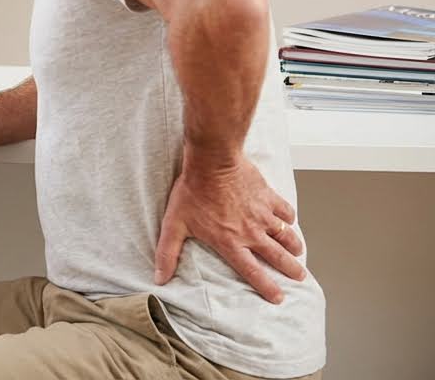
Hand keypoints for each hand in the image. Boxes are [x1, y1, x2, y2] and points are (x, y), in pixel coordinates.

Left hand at [154, 152, 305, 303]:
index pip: (252, 272)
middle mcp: (251, 232)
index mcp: (230, 242)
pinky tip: (288, 219)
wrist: (212, 162)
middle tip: (299, 277)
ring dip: (294, 246)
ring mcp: (262, 214)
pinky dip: (289, 217)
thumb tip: (160, 277)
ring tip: (298, 252)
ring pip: (286, 235)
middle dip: (290, 269)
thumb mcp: (175, 224)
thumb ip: (168, 252)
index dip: (266, 287)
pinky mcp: (268, 197)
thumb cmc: (193, 191)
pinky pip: (285, 210)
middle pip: (277, 257)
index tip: (278, 297)